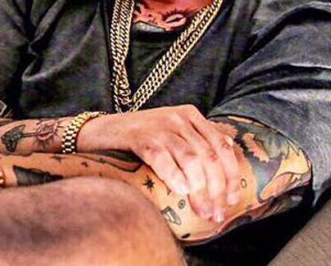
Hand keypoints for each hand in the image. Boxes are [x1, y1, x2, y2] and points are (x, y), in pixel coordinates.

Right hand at [79, 105, 239, 222]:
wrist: (98, 131)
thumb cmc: (137, 137)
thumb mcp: (171, 131)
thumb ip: (197, 137)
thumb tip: (229, 147)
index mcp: (190, 115)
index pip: (221, 146)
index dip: (231, 175)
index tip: (232, 200)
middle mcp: (177, 118)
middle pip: (209, 156)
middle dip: (217, 190)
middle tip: (216, 214)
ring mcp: (158, 126)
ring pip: (191, 159)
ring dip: (200, 191)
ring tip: (202, 211)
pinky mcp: (138, 136)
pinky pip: (162, 157)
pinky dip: (174, 175)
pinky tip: (181, 191)